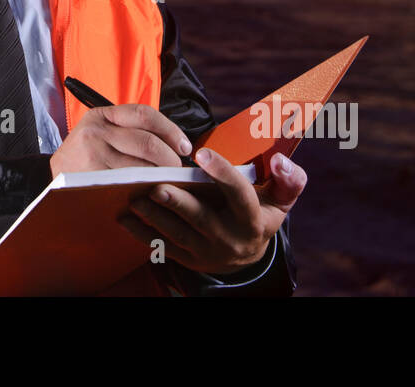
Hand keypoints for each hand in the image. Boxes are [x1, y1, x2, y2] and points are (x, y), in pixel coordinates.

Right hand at [48, 103, 191, 177]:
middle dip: (170, 159)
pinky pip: (128, 183)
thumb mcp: (101, 131)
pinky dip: (145, 188)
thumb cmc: (86, 154)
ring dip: (161, 176)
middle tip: (179, 170)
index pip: (145, 114)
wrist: (53, 175)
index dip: (170, 130)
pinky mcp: (92, 178)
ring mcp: (93, 156)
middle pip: (147, 142)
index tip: (184, 146)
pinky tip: (152, 191)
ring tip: (169, 181)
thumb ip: (131, 130)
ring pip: (141, 166)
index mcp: (102, 115)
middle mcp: (96, 132)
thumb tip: (175, 143)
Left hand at [119, 149, 306, 274]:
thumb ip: (289, 178)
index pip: (239, 195)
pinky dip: (143, 233)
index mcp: (253, 219)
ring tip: (134, 199)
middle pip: (202, 220)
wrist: (249, 253)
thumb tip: (279, 161)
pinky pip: (164, 247)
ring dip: (154, 217)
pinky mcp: (189, 260)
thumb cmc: (262, 212)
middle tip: (156, 186)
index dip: (222, 173)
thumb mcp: (282, 197)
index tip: (202, 154)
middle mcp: (230, 239)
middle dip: (178, 203)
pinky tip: (126, 218)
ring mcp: (208, 252)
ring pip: (178, 235)